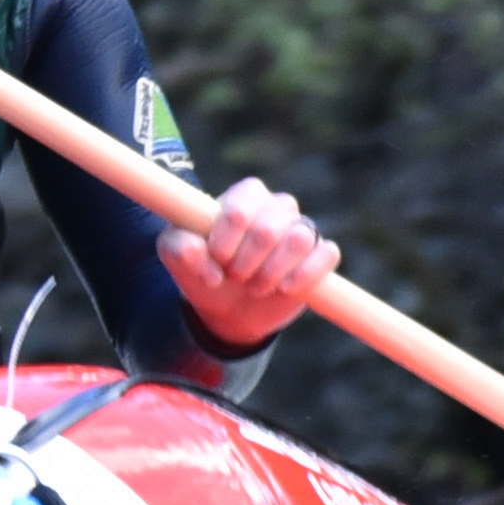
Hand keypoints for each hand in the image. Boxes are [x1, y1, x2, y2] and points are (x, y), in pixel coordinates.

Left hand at [161, 177, 338, 348]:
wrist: (228, 308)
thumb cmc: (202, 270)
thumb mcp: (176, 258)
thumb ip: (179, 248)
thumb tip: (197, 249)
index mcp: (244, 196)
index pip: (240, 209)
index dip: (227, 240)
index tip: (216, 258)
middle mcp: (277, 206)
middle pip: (269, 228)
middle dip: (246, 262)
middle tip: (235, 275)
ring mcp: (302, 229)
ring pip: (300, 239)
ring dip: (272, 272)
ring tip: (255, 285)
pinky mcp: (321, 255)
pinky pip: (327, 254)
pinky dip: (305, 276)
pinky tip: (284, 289)